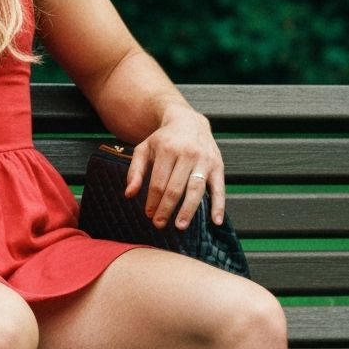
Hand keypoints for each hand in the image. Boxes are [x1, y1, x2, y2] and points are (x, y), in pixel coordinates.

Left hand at [124, 106, 225, 229]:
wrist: (189, 122)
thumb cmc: (163, 140)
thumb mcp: (144, 149)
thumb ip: (135, 171)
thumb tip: (129, 194)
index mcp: (167, 150)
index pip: (159, 182)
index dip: (153, 200)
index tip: (148, 214)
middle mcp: (187, 154)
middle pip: (176, 188)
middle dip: (166, 208)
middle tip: (159, 224)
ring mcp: (204, 160)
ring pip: (196, 190)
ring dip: (188, 210)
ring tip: (180, 226)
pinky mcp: (218, 166)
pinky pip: (219, 189)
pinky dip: (219, 206)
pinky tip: (215, 221)